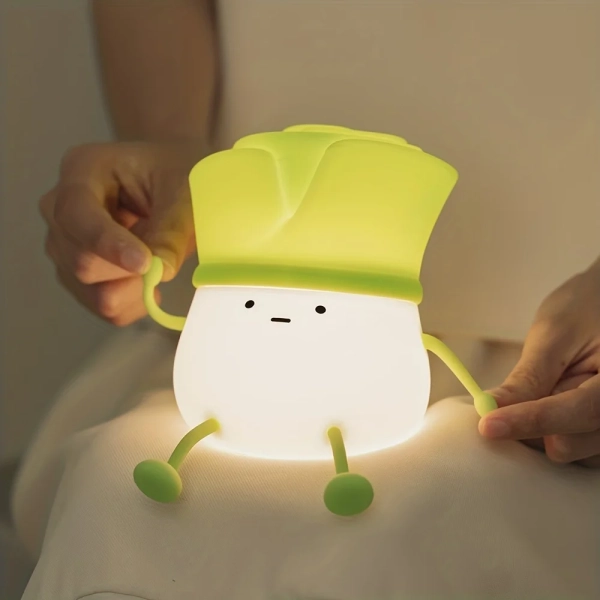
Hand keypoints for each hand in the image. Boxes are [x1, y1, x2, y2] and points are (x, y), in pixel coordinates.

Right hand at [40, 141, 201, 325]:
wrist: (171, 184)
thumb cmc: (175, 176)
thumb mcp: (184, 191)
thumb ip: (172, 229)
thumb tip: (160, 271)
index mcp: (84, 170)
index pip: (77, 214)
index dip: (108, 243)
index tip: (144, 263)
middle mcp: (61, 209)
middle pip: (82, 262)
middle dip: (129, 272)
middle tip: (164, 261)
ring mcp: (64, 245)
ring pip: (90, 291)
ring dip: (134, 290)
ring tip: (158, 266)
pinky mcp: (76, 275)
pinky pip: (103, 307)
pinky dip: (134, 303)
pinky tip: (149, 282)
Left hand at [479, 265, 599, 466]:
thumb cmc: (588, 305)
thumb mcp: (555, 334)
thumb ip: (528, 377)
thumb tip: (490, 409)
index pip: (580, 412)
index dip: (530, 421)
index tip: (488, 425)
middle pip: (574, 444)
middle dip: (532, 428)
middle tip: (508, 401)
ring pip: (573, 454)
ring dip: (544, 432)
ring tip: (546, 389)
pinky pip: (577, 452)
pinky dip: (554, 433)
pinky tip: (549, 404)